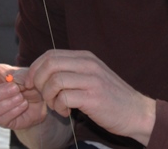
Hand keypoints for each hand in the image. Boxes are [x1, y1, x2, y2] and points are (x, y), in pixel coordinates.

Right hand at [0, 63, 46, 129]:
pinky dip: (14, 110)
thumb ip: (19, 74)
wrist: (39, 98)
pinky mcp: (2, 120)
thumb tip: (14, 79)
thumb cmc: (27, 83)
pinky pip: (1, 119)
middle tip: (15, 88)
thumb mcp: (24, 72)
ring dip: (6, 103)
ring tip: (20, 97)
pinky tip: (22, 104)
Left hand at [27, 50, 155, 144]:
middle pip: (50, 64)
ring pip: (54, 81)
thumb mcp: (91, 76)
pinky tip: (66, 112)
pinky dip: (59, 107)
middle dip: (38, 81)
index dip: (35, 68)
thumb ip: (71, 71)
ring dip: (49, 97)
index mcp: (86, 57)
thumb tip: (40, 72)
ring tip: (56, 105)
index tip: (31, 83)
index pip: (50, 54)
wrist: (136, 112)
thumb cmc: (110, 97)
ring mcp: (92, 80)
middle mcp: (88, 64)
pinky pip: (64, 98)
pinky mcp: (93, 97)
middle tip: (42, 95)